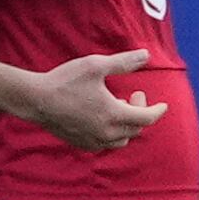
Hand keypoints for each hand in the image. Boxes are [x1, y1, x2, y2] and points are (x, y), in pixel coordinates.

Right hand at [23, 48, 168, 149]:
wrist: (35, 100)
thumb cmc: (65, 80)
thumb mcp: (96, 65)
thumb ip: (123, 62)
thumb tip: (146, 55)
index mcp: (113, 115)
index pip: (146, 119)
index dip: (158, 111)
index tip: (163, 104)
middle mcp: (105, 133)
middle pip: (135, 129)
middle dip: (140, 112)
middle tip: (133, 94)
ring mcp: (92, 141)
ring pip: (121, 140)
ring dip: (127, 125)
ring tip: (119, 106)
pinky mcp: (80, 144)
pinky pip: (105, 144)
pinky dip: (112, 134)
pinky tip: (104, 118)